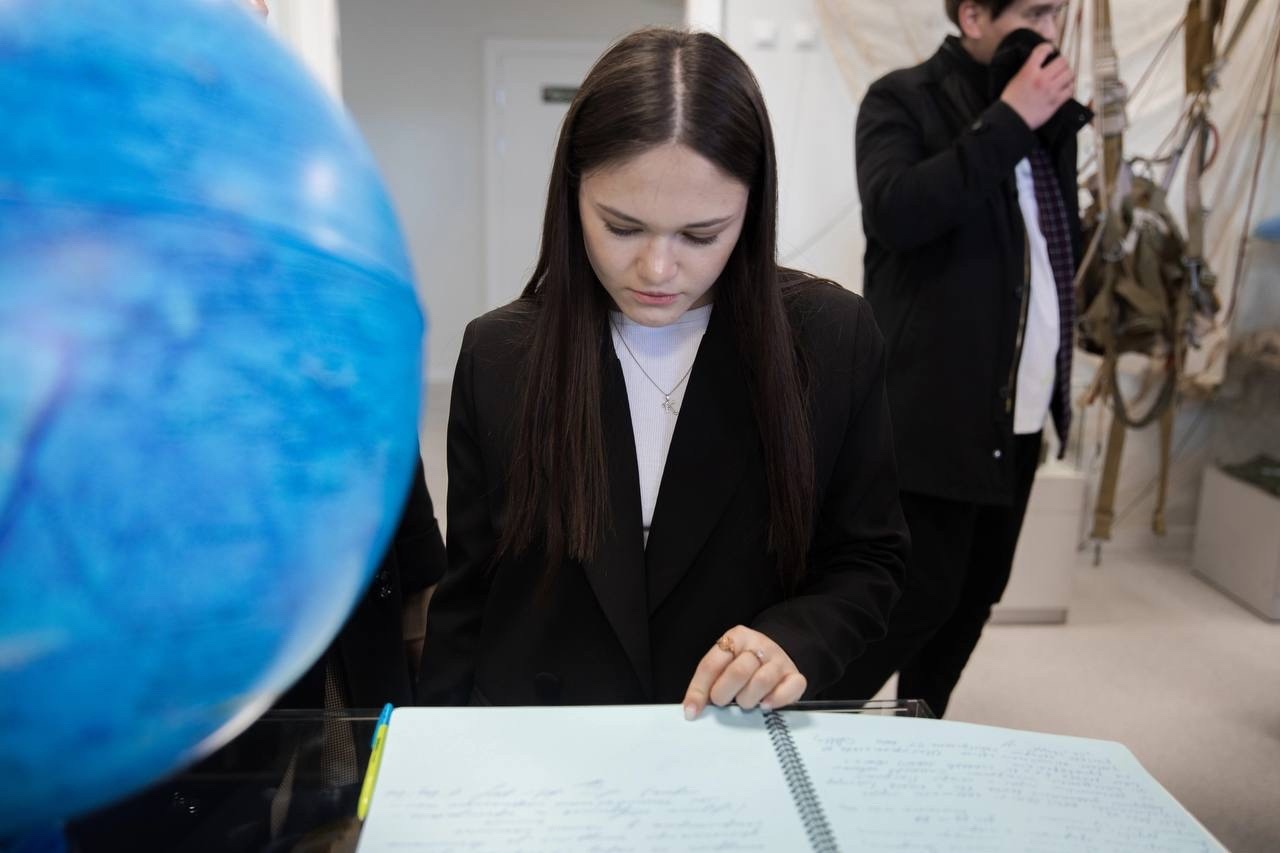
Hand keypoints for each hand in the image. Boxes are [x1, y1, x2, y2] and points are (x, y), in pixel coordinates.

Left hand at [682, 625, 806, 718]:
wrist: (774, 656)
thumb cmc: (743, 665)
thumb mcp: (723, 665)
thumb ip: (707, 683)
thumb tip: (691, 711)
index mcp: (736, 638)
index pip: (712, 664)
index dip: (699, 690)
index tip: (692, 711)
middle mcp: (759, 644)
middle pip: (739, 671)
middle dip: (725, 693)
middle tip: (724, 702)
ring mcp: (779, 660)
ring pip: (762, 681)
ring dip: (749, 699)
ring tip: (745, 703)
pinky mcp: (795, 675)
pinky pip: (791, 687)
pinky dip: (776, 700)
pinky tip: (766, 705)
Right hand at [1000, 43, 1074, 130]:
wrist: (1011, 120)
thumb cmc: (1010, 102)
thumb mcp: (1015, 80)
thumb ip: (1028, 70)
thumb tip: (1039, 64)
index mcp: (1028, 71)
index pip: (1043, 50)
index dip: (1048, 47)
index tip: (1050, 50)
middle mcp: (1041, 78)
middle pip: (1062, 61)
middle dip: (1061, 63)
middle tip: (1059, 67)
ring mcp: (1050, 90)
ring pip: (1069, 74)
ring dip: (1067, 74)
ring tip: (1063, 77)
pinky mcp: (1056, 102)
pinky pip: (1070, 89)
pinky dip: (1069, 87)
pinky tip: (1064, 88)